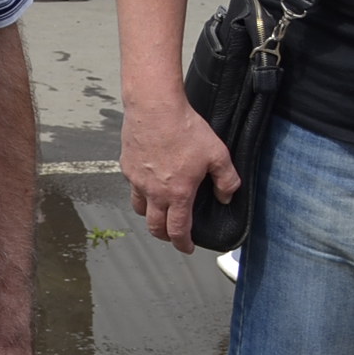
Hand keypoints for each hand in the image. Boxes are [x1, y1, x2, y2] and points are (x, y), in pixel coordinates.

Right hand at [121, 96, 239, 252]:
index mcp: (178, 194)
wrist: (155, 107)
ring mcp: (136, 179)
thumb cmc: (185, 129)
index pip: (177, 230)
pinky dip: (140, 190)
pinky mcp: (126, 165)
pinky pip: (132, 185)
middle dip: (164, 235)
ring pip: (139, 208)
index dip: (183, 244)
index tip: (187, 248)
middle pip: (154, 226)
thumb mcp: (218, 155)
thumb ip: (227, 181)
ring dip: (150, 214)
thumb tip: (226, 197)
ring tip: (159, 209)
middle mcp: (154, 191)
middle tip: (173, 234)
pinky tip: (149, 180)